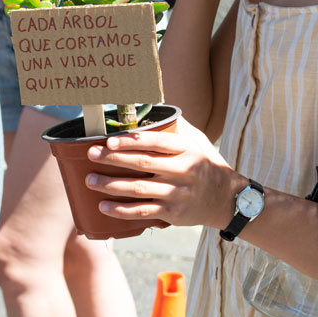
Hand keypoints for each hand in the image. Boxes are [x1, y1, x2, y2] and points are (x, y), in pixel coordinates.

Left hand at [85, 117, 246, 227]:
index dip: (131, 141)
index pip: (156, 142)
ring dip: (111, 185)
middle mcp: (183, 170)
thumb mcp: (197, 140)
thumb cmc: (205, 163)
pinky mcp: (173, 213)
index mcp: (187, 149)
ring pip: (139, 189)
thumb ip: (174, 125)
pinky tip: (103, 206)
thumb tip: (150, 103)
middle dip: (113, 159)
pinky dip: (121, 210)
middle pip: (142, 164)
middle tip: (91, 154)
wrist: (227, 199)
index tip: (110, 140)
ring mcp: (177, 193)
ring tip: (89, 180)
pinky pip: (143, 212)